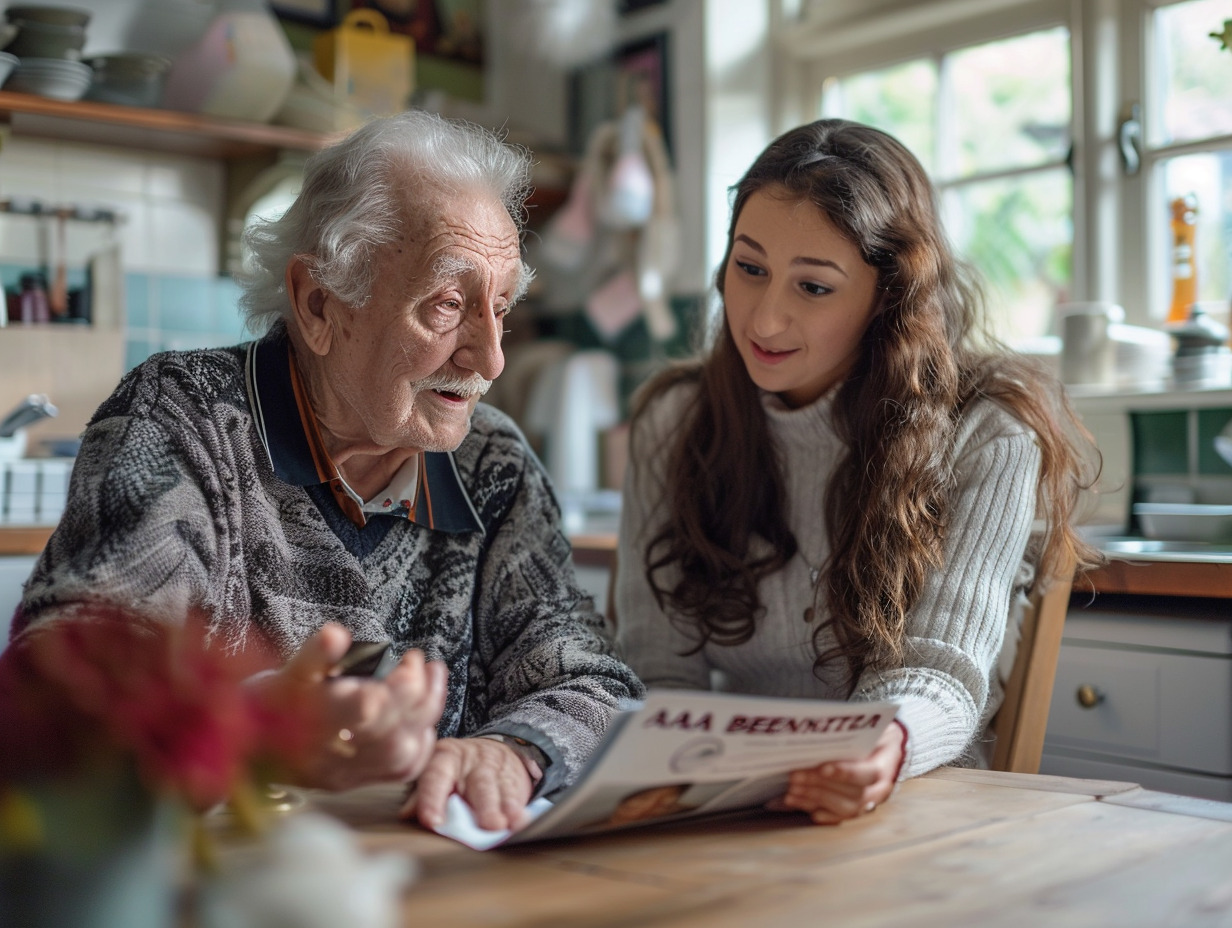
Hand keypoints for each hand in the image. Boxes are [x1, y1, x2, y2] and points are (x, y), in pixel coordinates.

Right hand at [247, 623, 446, 791]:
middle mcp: (330, 755)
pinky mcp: (352, 781)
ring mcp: (344, 773)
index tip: (408, 658)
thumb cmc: (265, 703)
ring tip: (432, 680)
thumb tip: (336, 633)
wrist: (242, 748)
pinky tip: (424, 717)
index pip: (368, 709)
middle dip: (417, 694)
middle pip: (391, 733)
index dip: (398, 684)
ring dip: (426, 716)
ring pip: (400, 755)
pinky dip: (420, 745)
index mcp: (312, 723)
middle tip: (419, 662)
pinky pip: (397, 772)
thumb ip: (314, 655)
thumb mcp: (284, 672)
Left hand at [399, 737, 533, 832]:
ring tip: (507, 823)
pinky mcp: (514, 775)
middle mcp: (471, 760)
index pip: (436, 777)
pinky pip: (516, 792)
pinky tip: (520, 820)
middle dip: (484, 806)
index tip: (433, 822)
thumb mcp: (437, 775)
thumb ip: (422, 796)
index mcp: (444, 758)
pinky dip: (518, 807)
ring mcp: (495, 767)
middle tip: (489, 825)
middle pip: (477, 783)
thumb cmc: (457, 771)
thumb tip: (407, 815)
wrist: (492, 750)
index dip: (432, 799)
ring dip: (505, 807)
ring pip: (500, 788)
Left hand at [773, 720, 906, 824]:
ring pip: (843, 809)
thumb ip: (853, 732)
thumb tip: (826, 728)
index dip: (845, 773)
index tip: (823, 768)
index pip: (866, 774)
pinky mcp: (852, 809)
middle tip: (795, 777)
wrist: (884, 747)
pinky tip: (797, 805)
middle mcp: (878, 790)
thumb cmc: (872, 735)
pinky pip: (835, 817)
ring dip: (813, 800)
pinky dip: (814, 810)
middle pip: (851, 794)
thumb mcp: (868, 729)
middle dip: (820, 786)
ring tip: (791, 792)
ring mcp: (867, 803)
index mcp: (885, 766)